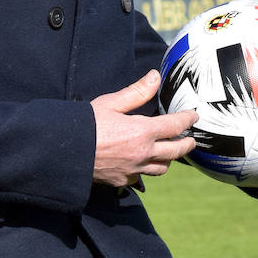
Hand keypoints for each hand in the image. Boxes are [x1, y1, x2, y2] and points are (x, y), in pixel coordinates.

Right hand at [90, 69, 197, 188]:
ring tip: (167, 154)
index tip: (193, 116)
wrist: (63, 150)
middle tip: (191, 140)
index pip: (175, 125)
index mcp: (143, 131)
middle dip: (187, 144)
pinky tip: (140, 166)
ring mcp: (133, 170)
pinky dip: (144, 171)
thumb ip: (137, 92)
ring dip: (168, 160)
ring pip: (161, 168)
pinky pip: (140, 178)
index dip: (187, 119)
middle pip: (176, 152)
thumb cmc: (85, 123)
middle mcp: (143, 153)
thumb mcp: (110, 103)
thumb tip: (155, 77)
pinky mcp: (121, 180)